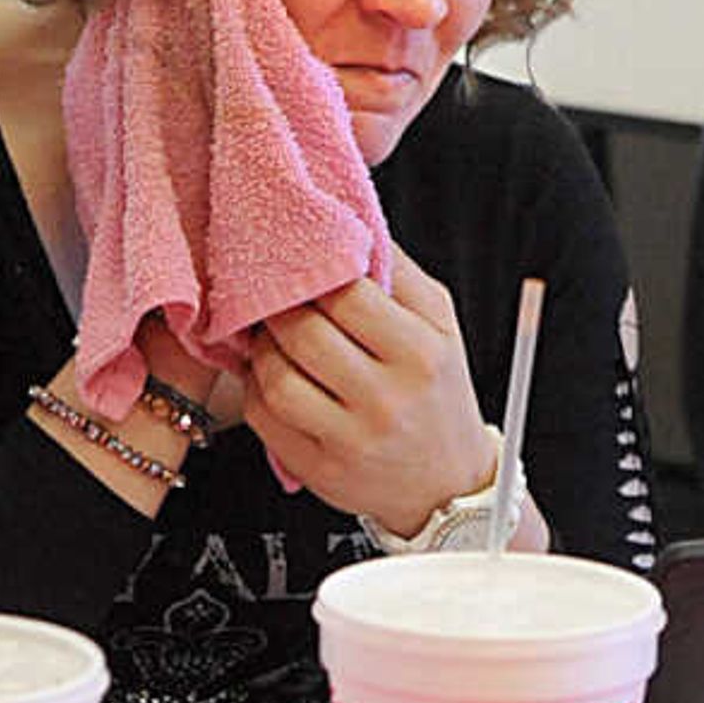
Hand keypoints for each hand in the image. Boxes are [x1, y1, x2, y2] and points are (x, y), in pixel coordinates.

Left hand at [244, 248, 497, 535]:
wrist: (447, 483)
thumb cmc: (439, 390)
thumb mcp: (441, 325)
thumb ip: (400, 273)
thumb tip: (353, 220)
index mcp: (420, 353)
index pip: (347, 297)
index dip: (315, 274)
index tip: (302, 264)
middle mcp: (386, 398)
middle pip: (304, 334)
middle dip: (278, 308)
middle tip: (272, 296)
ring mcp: (350, 439)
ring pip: (276, 378)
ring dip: (261, 349)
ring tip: (269, 335)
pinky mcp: (320, 469)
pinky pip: (266, 419)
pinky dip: (256, 388)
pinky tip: (269, 375)